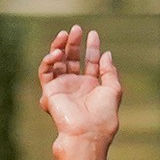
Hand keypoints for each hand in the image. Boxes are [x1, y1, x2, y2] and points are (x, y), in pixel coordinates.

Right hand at [38, 26, 121, 145]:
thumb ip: (109, 71)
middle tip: (76, 29)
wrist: (87, 131)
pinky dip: (49, 61)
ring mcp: (63, 87)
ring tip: (65, 34)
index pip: (91, 62)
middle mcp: (77, 85)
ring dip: (60, 47)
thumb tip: (107, 53)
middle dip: (74, 44)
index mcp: (93, 86)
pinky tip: (57, 53)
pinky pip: (46, 72)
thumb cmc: (103, 114)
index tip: (93, 34)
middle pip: (73, 59)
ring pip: (58, 62)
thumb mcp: (113, 89)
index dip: (92, 48)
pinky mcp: (50, 91)